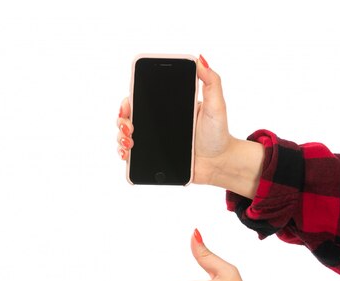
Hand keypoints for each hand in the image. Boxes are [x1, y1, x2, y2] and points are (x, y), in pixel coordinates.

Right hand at [115, 55, 235, 184]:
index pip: (142, 97)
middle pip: (129, 115)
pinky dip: (124, 153)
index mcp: (168, 106)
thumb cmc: (219, 133)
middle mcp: (158, 121)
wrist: (219, 162)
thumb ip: (211, 82)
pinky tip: (126, 154)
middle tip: (129, 126)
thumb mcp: (216, 105)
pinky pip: (132, 154)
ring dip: (120, 136)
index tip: (128, 104)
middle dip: (121, 119)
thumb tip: (200, 59)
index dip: (130, 99)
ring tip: (128, 142)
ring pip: (126, 134)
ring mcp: (154, 139)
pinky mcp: (154, 156)